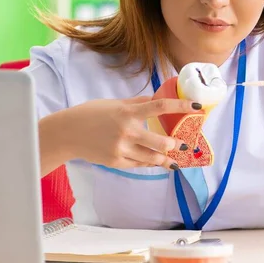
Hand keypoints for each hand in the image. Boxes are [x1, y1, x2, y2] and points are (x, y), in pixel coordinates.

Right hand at [47, 96, 202, 169]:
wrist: (67, 134)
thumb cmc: (91, 114)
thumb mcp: (115, 103)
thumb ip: (137, 103)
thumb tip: (157, 98)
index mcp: (128, 112)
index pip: (160, 106)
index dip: (181, 105)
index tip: (197, 106)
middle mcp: (127, 131)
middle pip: (161, 142)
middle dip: (176, 144)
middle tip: (184, 143)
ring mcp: (122, 149)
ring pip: (153, 158)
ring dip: (166, 159)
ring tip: (174, 159)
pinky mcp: (116, 162)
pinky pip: (139, 164)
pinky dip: (148, 162)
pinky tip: (155, 162)